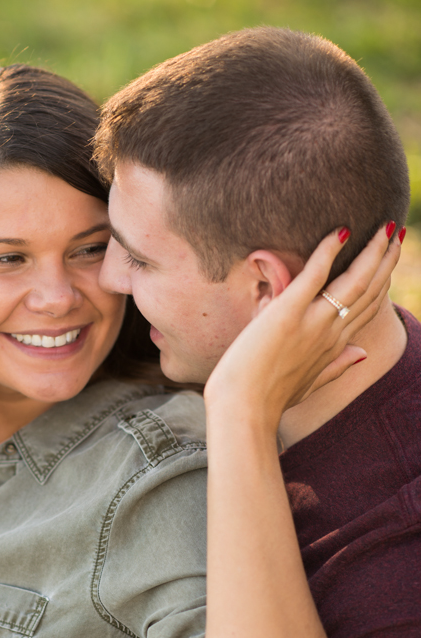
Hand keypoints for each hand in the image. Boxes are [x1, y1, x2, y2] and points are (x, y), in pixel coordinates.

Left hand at [203, 223, 401, 427]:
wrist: (243, 410)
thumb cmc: (268, 400)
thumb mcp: (309, 385)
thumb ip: (337, 367)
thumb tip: (363, 355)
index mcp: (334, 346)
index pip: (366, 307)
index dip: (382, 281)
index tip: (390, 259)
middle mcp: (330, 332)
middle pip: (368, 290)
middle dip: (385, 259)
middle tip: (393, 232)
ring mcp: (312, 323)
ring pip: (354, 280)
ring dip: (371, 251)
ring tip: (383, 227)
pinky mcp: (287, 314)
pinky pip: (315, 275)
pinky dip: (328, 251)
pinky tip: (340, 231)